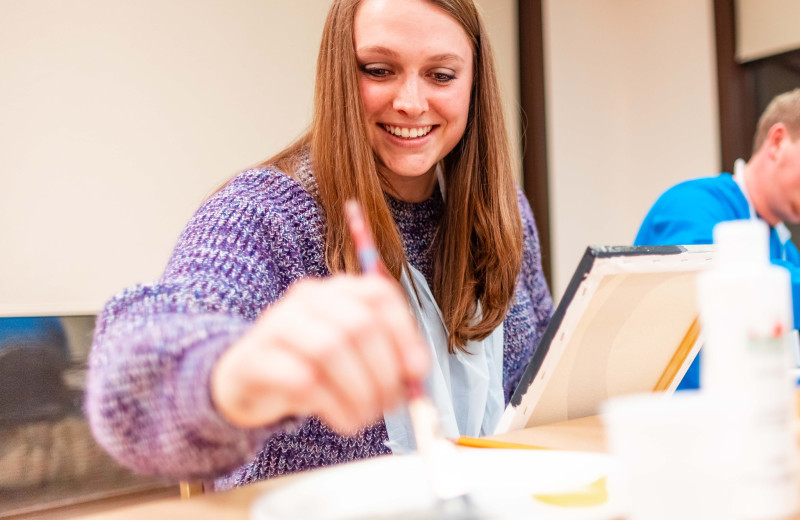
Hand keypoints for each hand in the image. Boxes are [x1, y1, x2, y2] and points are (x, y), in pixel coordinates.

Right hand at [211, 274, 429, 434]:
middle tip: (390, 404)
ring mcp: (277, 325)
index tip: (416, 371)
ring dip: (358, 391)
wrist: (247, 381)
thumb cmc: (310, 367)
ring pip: (329, 349)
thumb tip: (416, 375)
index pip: (378, 294)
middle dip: (383, 371)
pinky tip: (344, 422)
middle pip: (358, 324)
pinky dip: (333, 406)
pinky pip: (301, 380)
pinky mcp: (255, 358)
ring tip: (366, 417)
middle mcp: (307, 298)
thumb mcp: (351, 356)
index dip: (404, 333)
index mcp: (337, 290)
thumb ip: (386, 358)